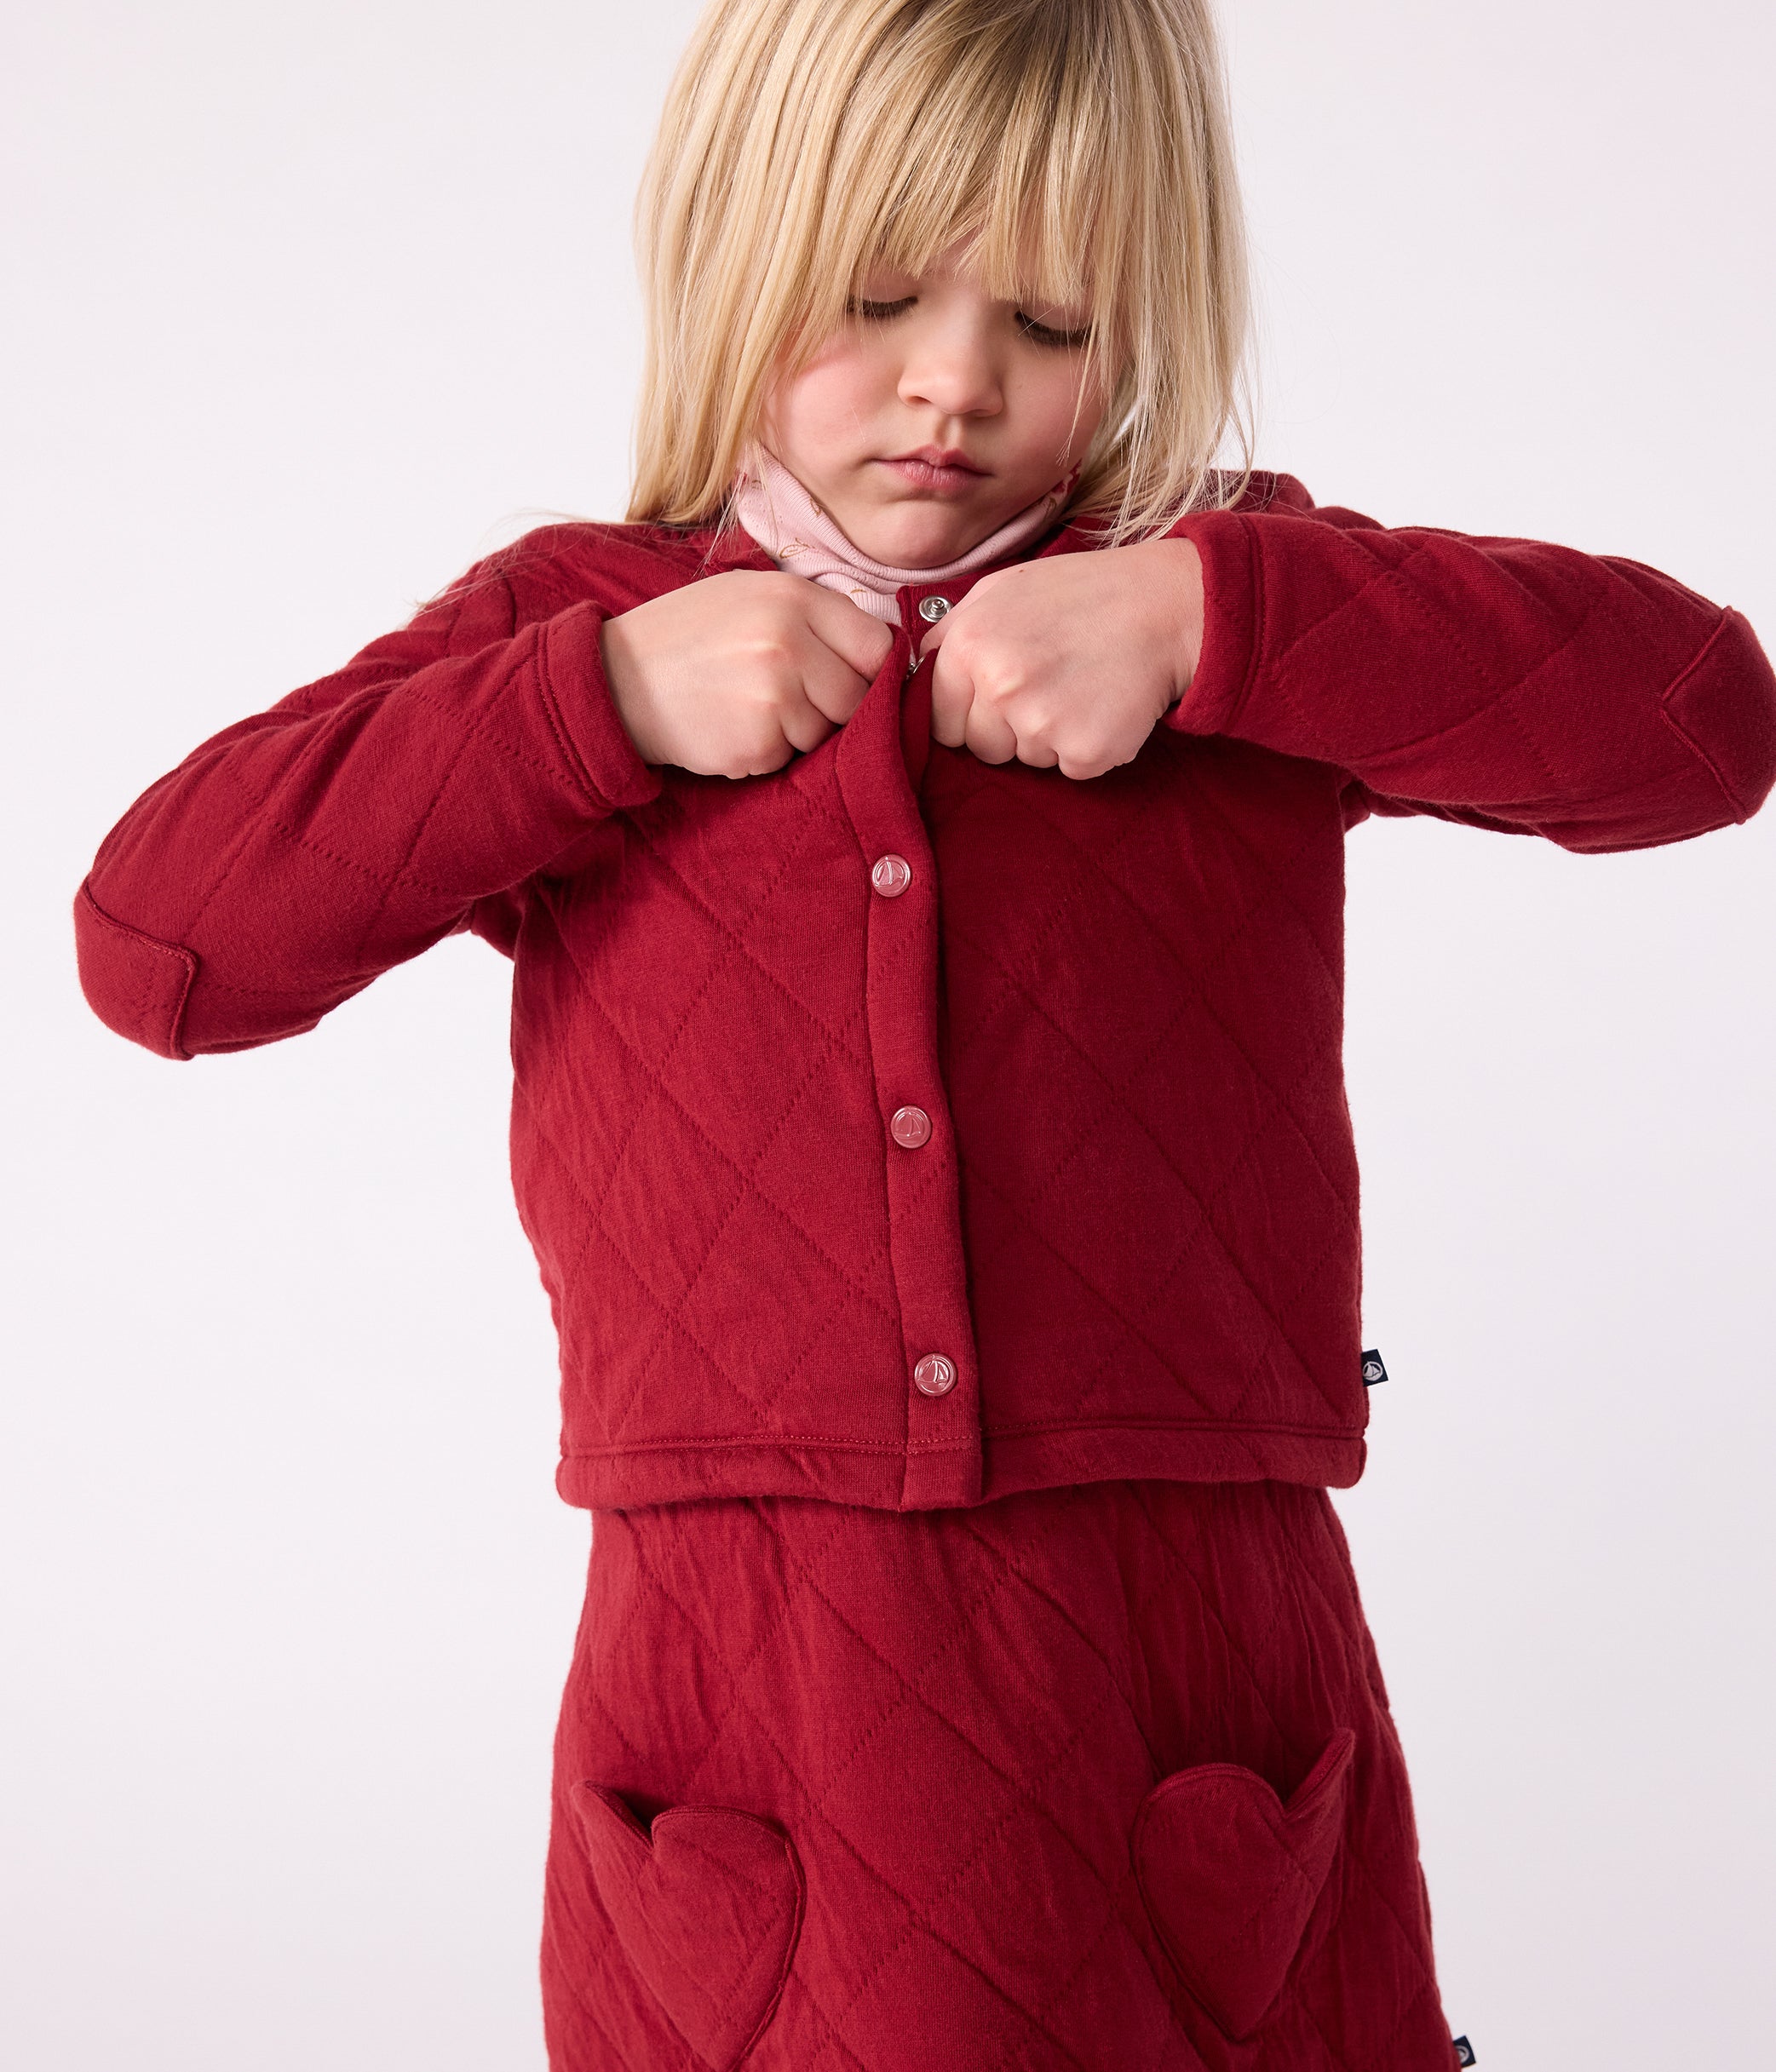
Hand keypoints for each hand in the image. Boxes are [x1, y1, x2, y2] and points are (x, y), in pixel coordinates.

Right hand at [600, 571, 893, 777]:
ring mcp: (774, 696)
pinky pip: (788, 758)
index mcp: (793, 599)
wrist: (616, 681)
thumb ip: (813, 615)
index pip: (878, 646)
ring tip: (748, 707)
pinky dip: (766, 752)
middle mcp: (788, 643)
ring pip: (825, 732)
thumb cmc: (686, 637)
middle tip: (785, 698)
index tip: (851, 678)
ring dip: (797, 732)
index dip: (870, 669)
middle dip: (834, 707)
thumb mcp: (748, 596)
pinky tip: (731, 728)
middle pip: (858, 697)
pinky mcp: (757, 743)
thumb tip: (881, 649)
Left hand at [920, 537, 1204, 778]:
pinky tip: (1102, 705)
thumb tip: (911, 678)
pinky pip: (1068, 769)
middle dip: (1007, 728)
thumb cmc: (1079, 596)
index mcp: (968, 644)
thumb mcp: (999, 592)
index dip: (968, 712)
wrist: (1163, 606)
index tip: (999, 693)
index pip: (938, 720)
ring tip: (1078, 687)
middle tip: (1048, 684)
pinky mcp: (1085, 750)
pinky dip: (1086, 746)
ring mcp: (1042, 722)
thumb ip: (949, 635)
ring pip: (1024, 760)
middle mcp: (999, 685)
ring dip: (1048, 735)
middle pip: (980, 747)